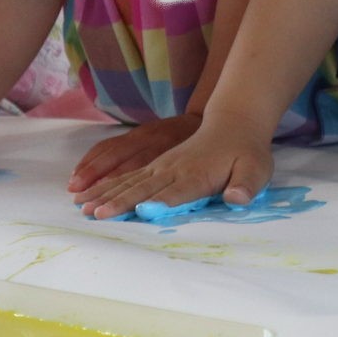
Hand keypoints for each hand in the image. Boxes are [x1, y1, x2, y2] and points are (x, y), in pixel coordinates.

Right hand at [77, 124, 271, 219]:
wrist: (236, 121)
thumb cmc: (247, 151)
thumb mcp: (256, 168)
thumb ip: (246, 185)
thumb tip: (238, 199)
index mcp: (198, 174)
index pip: (175, 192)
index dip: (157, 203)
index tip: (137, 212)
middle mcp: (174, 169)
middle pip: (143, 187)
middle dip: (119, 201)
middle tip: (95, 215)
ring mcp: (162, 165)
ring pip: (128, 180)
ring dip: (105, 192)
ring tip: (81, 205)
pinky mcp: (156, 164)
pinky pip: (126, 175)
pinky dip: (106, 184)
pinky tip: (90, 193)